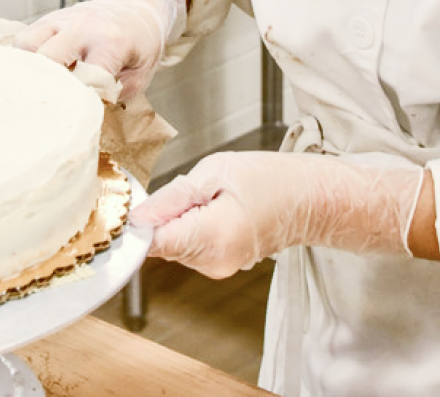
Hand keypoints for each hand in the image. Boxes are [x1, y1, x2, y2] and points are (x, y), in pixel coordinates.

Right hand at [13, 0, 187, 99]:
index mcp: (111, 42)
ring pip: (27, 45)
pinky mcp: (48, 18)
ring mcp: (62, 19)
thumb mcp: (141, 73)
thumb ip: (115, 93)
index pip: (87, 77)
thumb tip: (86, 110)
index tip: (76, 116)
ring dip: (29, 69)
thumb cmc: (139, 43)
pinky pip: (24, 38)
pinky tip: (37, 71)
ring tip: (40, 86)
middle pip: (48, 59)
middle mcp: (83, 27)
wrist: (134, 6)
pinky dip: (25, 58)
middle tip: (50, 106)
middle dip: (47, 86)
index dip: (79, 101)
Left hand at [129, 151, 423, 277]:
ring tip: (207, 195)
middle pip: (162, 241)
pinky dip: (190, 225)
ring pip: (174, 242)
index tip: (131, 207)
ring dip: (178, 218)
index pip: (154, 243)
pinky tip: (212, 207)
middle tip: (191, 189)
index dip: (137, 225)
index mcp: (212, 238)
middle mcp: (213, 262)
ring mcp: (218, 267)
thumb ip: (173, 198)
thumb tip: (137, 217)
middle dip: (164, 214)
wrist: (309, 197)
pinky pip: (189, 244)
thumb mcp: (215, 172)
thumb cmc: (269, 178)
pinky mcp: (220, 264)